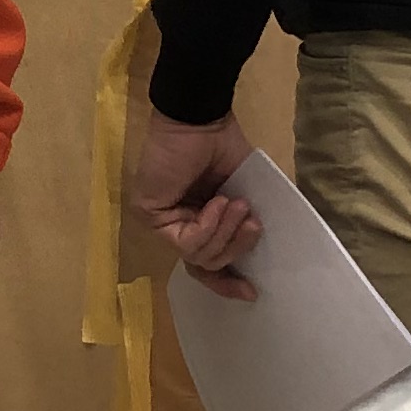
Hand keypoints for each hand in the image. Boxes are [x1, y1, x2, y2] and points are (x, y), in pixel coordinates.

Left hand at [128, 109, 261, 301]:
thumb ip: (244, 222)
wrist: (201, 118)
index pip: (207, 265)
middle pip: (205, 264)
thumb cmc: (222, 147)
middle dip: (235, 248)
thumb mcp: (243, 191)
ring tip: (239, 204)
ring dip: (225, 232)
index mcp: (199, 221)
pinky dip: (207, 226)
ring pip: (197, 256)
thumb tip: (260, 251)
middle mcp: (177, 226)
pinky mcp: (150, 215)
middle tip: (253, 224)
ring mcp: (161, 222)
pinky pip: (185, 242)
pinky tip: (218, 203)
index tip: (251, 292)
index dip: (227, 282)